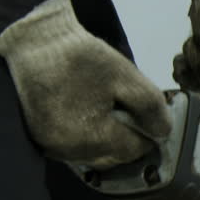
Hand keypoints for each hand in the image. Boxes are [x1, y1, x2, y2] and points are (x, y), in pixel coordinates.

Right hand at [0, 0, 171, 168]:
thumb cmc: (83, 58)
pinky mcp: (41, 139)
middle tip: (133, 113)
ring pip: (95, 156)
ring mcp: (51, 147)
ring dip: (110, 140)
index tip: (150, 117)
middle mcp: (68, 151)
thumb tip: (164, 133)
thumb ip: (151, 108)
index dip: (147, 134)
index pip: (133, 150)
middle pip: (113, 157)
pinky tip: (94, 115)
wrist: (36, 42)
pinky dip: (90, 137)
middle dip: (128, 138)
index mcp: (90, 138)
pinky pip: (75, 148)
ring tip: (113, 112)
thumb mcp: (127, 77)